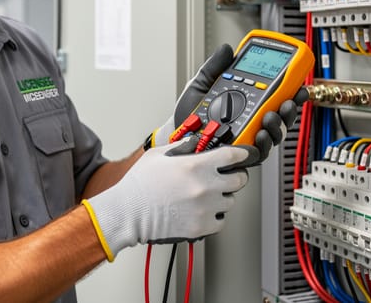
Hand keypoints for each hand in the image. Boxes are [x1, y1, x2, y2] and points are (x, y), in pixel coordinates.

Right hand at [82, 137, 248, 259]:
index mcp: (196, 166)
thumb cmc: (139, 185)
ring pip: (230, 201)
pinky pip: (220, 221)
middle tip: (226, 177)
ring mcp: (205, 208)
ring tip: (206, 196)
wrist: (128, 213)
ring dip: (222, 197)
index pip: (232, 156)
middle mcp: (205, 186)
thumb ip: (181, 146)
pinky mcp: (201, 226)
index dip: (241, 154)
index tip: (242, 155)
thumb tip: (194, 142)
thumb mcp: (158, 155)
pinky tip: (203, 211)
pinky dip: (215, 216)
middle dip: (235, 176)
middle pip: (239, 180)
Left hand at [148, 43, 309, 166]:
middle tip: (289, 101)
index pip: (275, 97)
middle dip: (290, 109)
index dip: (290, 91)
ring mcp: (247, 139)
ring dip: (278, 125)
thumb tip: (227, 49)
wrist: (175, 134)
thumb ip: (215, 67)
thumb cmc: (189, 114)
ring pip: (274, 135)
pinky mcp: (240, 155)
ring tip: (271, 117)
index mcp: (247, 103)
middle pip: (281, 117)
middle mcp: (251, 122)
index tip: (298, 84)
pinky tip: (260, 135)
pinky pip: (257, 152)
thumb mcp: (202, 84)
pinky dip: (262, 143)